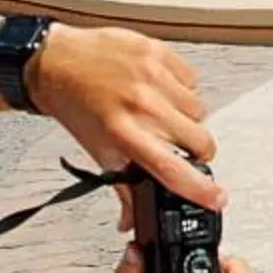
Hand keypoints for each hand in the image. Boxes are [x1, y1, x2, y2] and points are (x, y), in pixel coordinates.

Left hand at [29, 24, 222, 206]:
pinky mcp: (158, 52)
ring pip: (199, 109)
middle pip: (199, 139)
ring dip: (187, 117)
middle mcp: (140, 103)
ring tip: (163, 113)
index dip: (199, 189)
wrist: (55, 61)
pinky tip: (161, 89)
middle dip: (197, 150)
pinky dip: (182, 88)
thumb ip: (122, 188)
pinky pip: (192, 78)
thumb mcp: (97, 150)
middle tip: (182, 148)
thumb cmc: (73, 105)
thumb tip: (132, 220)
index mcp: (122, 133)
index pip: (172, 168)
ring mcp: (152, 75)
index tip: (217, 198)